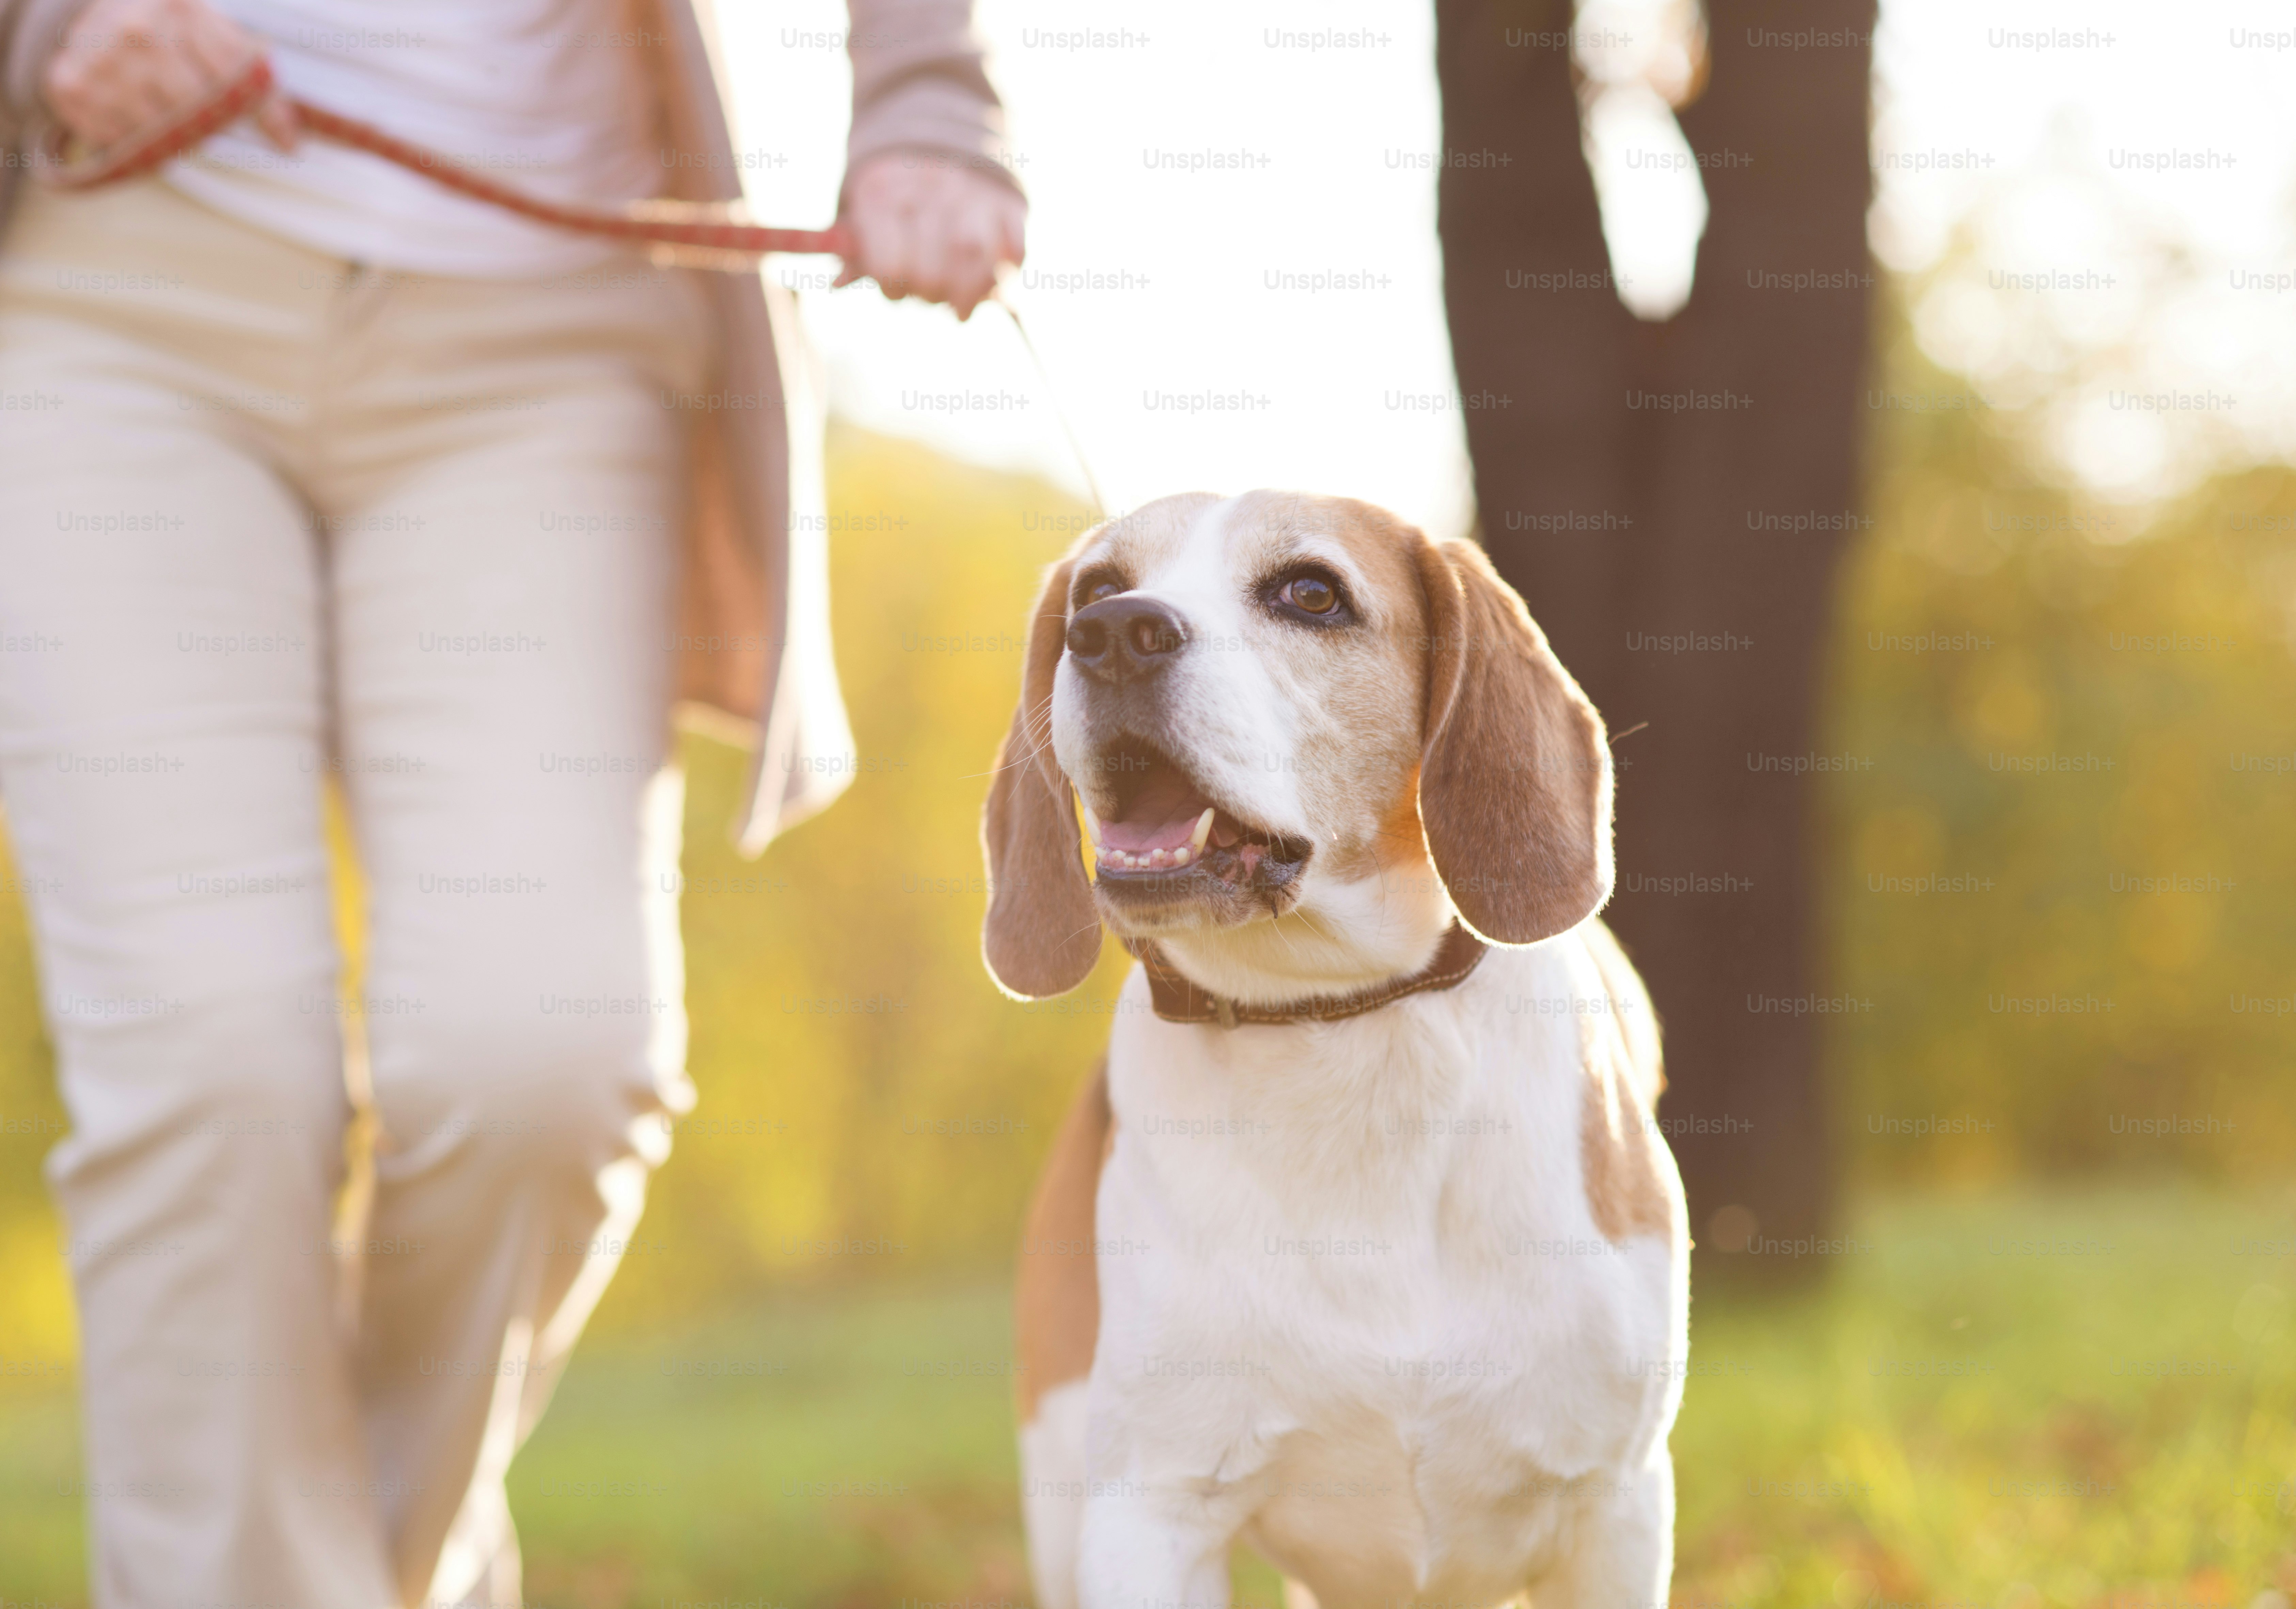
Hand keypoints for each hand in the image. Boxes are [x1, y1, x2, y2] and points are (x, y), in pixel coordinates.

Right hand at [43, 0, 296, 152]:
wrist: (100, 11)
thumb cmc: (175, 33)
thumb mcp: (221, 41)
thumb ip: (261, 86)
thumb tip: (291, 144)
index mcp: (183, 10)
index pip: (237, 78)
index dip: (266, 116)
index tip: (286, 142)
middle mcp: (138, 30)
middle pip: (194, 110)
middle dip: (207, 124)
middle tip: (203, 118)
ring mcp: (100, 57)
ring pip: (156, 131)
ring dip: (169, 135)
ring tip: (164, 110)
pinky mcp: (70, 85)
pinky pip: (117, 139)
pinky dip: (131, 138)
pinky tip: (132, 112)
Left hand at [838, 152, 1024, 319]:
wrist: (946, 147)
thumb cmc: (897, 203)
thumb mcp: (866, 220)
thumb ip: (853, 254)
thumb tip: (836, 284)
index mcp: (882, 192)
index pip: (889, 267)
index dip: (893, 288)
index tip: (897, 289)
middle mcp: (927, 186)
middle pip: (931, 272)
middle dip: (929, 295)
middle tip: (930, 296)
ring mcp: (971, 191)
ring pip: (972, 259)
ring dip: (967, 295)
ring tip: (960, 310)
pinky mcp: (1007, 202)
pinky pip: (1013, 251)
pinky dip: (1004, 273)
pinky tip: (992, 282)